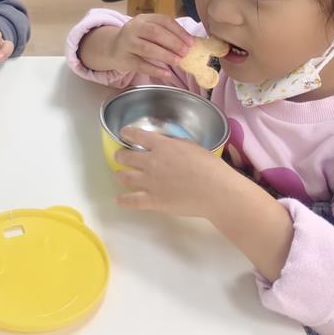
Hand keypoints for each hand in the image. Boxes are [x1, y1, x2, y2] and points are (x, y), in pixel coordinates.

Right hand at [109, 14, 194, 81]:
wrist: (113, 48)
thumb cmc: (138, 39)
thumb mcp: (148, 30)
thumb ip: (165, 33)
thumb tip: (189, 43)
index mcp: (144, 19)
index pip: (164, 21)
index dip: (179, 31)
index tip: (191, 42)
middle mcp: (133, 28)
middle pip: (155, 33)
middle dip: (173, 43)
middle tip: (186, 52)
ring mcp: (127, 43)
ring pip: (147, 48)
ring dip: (165, 55)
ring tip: (178, 61)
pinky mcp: (124, 59)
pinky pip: (140, 65)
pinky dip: (155, 70)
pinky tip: (166, 74)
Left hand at [113, 127, 234, 216]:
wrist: (215, 190)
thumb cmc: (209, 167)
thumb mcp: (191, 146)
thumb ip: (175, 144)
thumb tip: (167, 145)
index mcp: (161, 146)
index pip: (137, 135)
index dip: (127, 133)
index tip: (124, 133)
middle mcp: (151, 162)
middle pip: (126, 157)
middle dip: (120, 155)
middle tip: (120, 157)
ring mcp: (149, 182)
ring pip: (124, 177)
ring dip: (119, 175)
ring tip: (119, 175)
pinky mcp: (152, 200)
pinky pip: (131, 201)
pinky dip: (122, 200)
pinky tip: (118, 200)